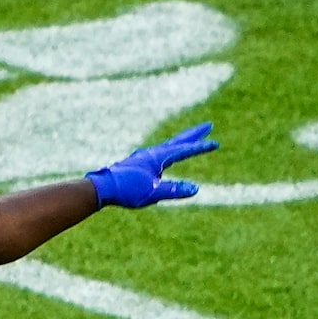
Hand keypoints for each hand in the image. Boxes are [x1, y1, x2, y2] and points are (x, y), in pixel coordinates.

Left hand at [87, 122, 218, 207]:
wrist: (102, 187)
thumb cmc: (126, 190)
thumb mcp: (153, 193)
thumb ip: (174, 190)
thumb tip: (195, 189)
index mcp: (158, 158)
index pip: (184, 150)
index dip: (200, 147)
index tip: (215, 144)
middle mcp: (152, 153)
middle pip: (177, 140)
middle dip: (194, 134)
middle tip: (208, 125)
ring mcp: (144, 157)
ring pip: (167, 145)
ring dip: (181, 141)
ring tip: (190, 139)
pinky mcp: (137, 163)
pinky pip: (158, 153)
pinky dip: (168, 150)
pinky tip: (165, 156)